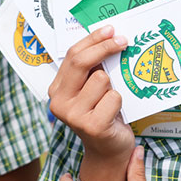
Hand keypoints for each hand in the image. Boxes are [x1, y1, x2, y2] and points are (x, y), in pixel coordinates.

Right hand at [48, 26, 133, 163]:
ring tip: (111, 99)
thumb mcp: (93, 89)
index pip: (72, 55)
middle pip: (81, 62)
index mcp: (57, 89)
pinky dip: (120, 102)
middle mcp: (59, 102)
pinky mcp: (92, 126)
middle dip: (105, 48)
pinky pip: (113, 97)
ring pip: (102, 79)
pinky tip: (116, 113)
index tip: (110, 29)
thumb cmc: (104, 113)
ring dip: (113, 85)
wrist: (108, 150)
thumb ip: (92, 68)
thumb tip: (109, 36)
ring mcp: (74, 115)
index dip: (93, 39)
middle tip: (123, 41)